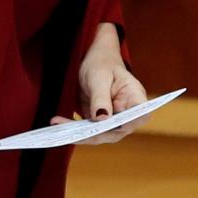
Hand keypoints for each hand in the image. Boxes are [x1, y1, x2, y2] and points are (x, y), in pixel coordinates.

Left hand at [48, 23, 147, 145]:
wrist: (95, 62)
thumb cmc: (102, 64)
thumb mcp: (99, 76)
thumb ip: (101, 97)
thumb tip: (102, 119)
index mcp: (135, 97)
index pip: (139, 116)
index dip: (127, 124)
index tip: (107, 124)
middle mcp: (128, 113)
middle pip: (116, 131)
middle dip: (93, 134)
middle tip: (70, 131)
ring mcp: (114, 121)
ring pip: (100, 135)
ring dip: (79, 134)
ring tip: (58, 125)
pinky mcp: (100, 124)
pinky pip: (88, 131)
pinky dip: (73, 129)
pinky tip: (57, 122)